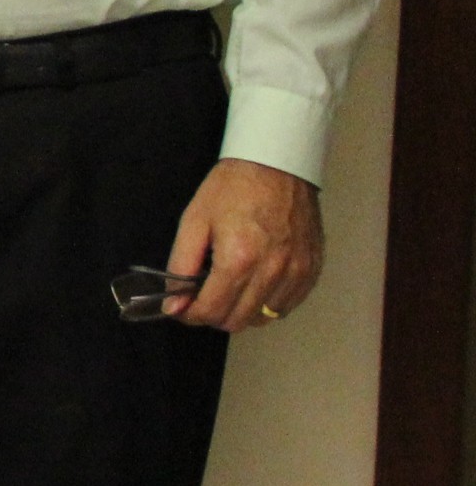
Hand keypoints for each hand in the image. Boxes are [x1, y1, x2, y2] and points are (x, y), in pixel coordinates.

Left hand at [164, 158, 323, 330]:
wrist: (277, 164)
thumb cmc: (232, 188)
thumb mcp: (193, 221)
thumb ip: (180, 266)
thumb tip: (174, 305)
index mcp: (239, 259)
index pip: (212, 311)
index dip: (189, 315)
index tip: (181, 307)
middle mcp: (272, 272)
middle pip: (237, 321)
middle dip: (212, 315)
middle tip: (202, 296)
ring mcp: (297, 273)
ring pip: (263, 318)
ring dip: (240, 311)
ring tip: (228, 288)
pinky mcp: (312, 270)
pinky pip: (286, 306)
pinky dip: (266, 304)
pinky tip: (254, 284)